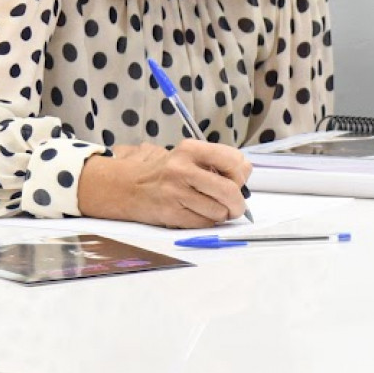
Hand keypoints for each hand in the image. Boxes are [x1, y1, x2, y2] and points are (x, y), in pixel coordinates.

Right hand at [78, 139, 252, 228]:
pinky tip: (198, 214)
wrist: (127, 186)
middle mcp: (182, 168)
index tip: (237, 181)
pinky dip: (207, 222)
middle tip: (236, 207)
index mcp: (191, 149)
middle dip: (238, 203)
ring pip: (218, 211)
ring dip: (221, 215)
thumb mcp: (189, 157)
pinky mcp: (170, 213)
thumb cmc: (166, 172)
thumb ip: (218, 161)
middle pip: (229, 190)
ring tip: (212, 209)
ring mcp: (175, 192)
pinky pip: (203, 223)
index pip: (233, 161)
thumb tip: (246, 173)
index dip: (241, 175)